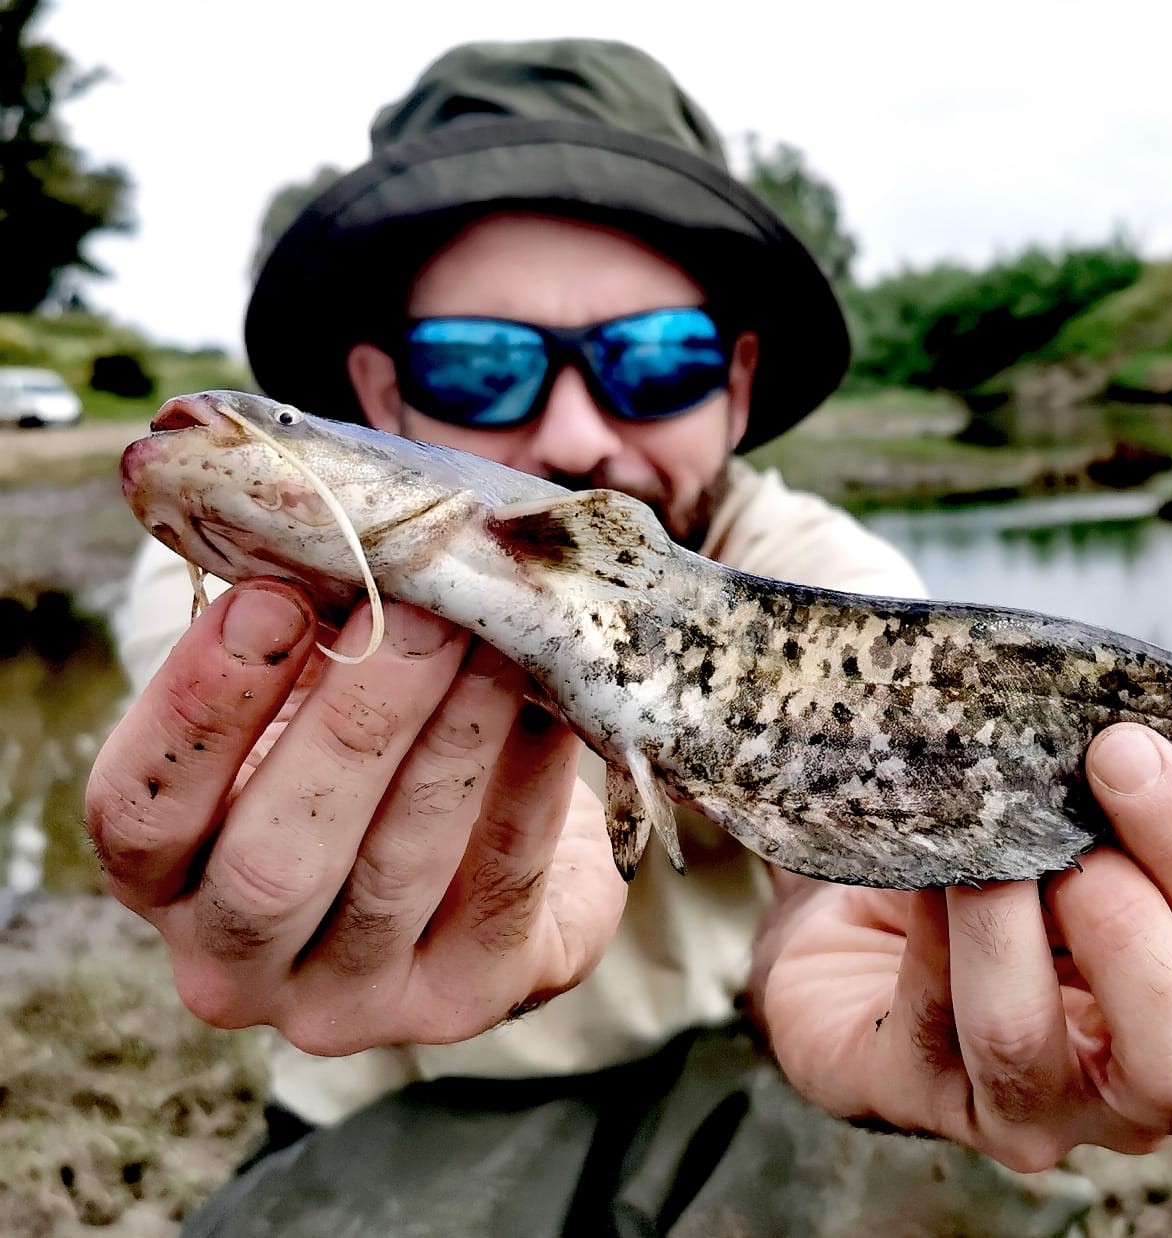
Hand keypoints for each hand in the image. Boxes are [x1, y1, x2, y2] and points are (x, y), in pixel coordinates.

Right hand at [85, 579, 626, 1053]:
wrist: (486, 844)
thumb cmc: (369, 752)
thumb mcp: (305, 704)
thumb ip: (298, 647)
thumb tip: (334, 538)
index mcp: (168, 884)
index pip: (141, 813)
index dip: (201, 708)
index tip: (270, 598)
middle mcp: (240, 965)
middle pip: (272, 861)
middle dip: (351, 725)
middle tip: (417, 610)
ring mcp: (353, 1001)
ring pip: (395, 874)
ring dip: (451, 742)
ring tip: (495, 640)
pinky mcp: (467, 1000)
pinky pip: (504, 883)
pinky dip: (529, 784)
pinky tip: (550, 702)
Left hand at [749, 723, 1171, 1171]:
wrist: (866, 924)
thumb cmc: (1002, 869)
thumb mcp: (1071, 833)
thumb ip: (1104, 807)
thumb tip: (1091, 737)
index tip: (1126, 746)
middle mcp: (1131, 1087)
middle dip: (1129, 928)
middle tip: (1069, 833)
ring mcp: (1024, 1111)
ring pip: (1018, 1034)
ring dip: (994, 911)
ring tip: (975, 834)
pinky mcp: (917, 1100)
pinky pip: (921, 1016)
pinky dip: (922, 920)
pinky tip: (914, 855)